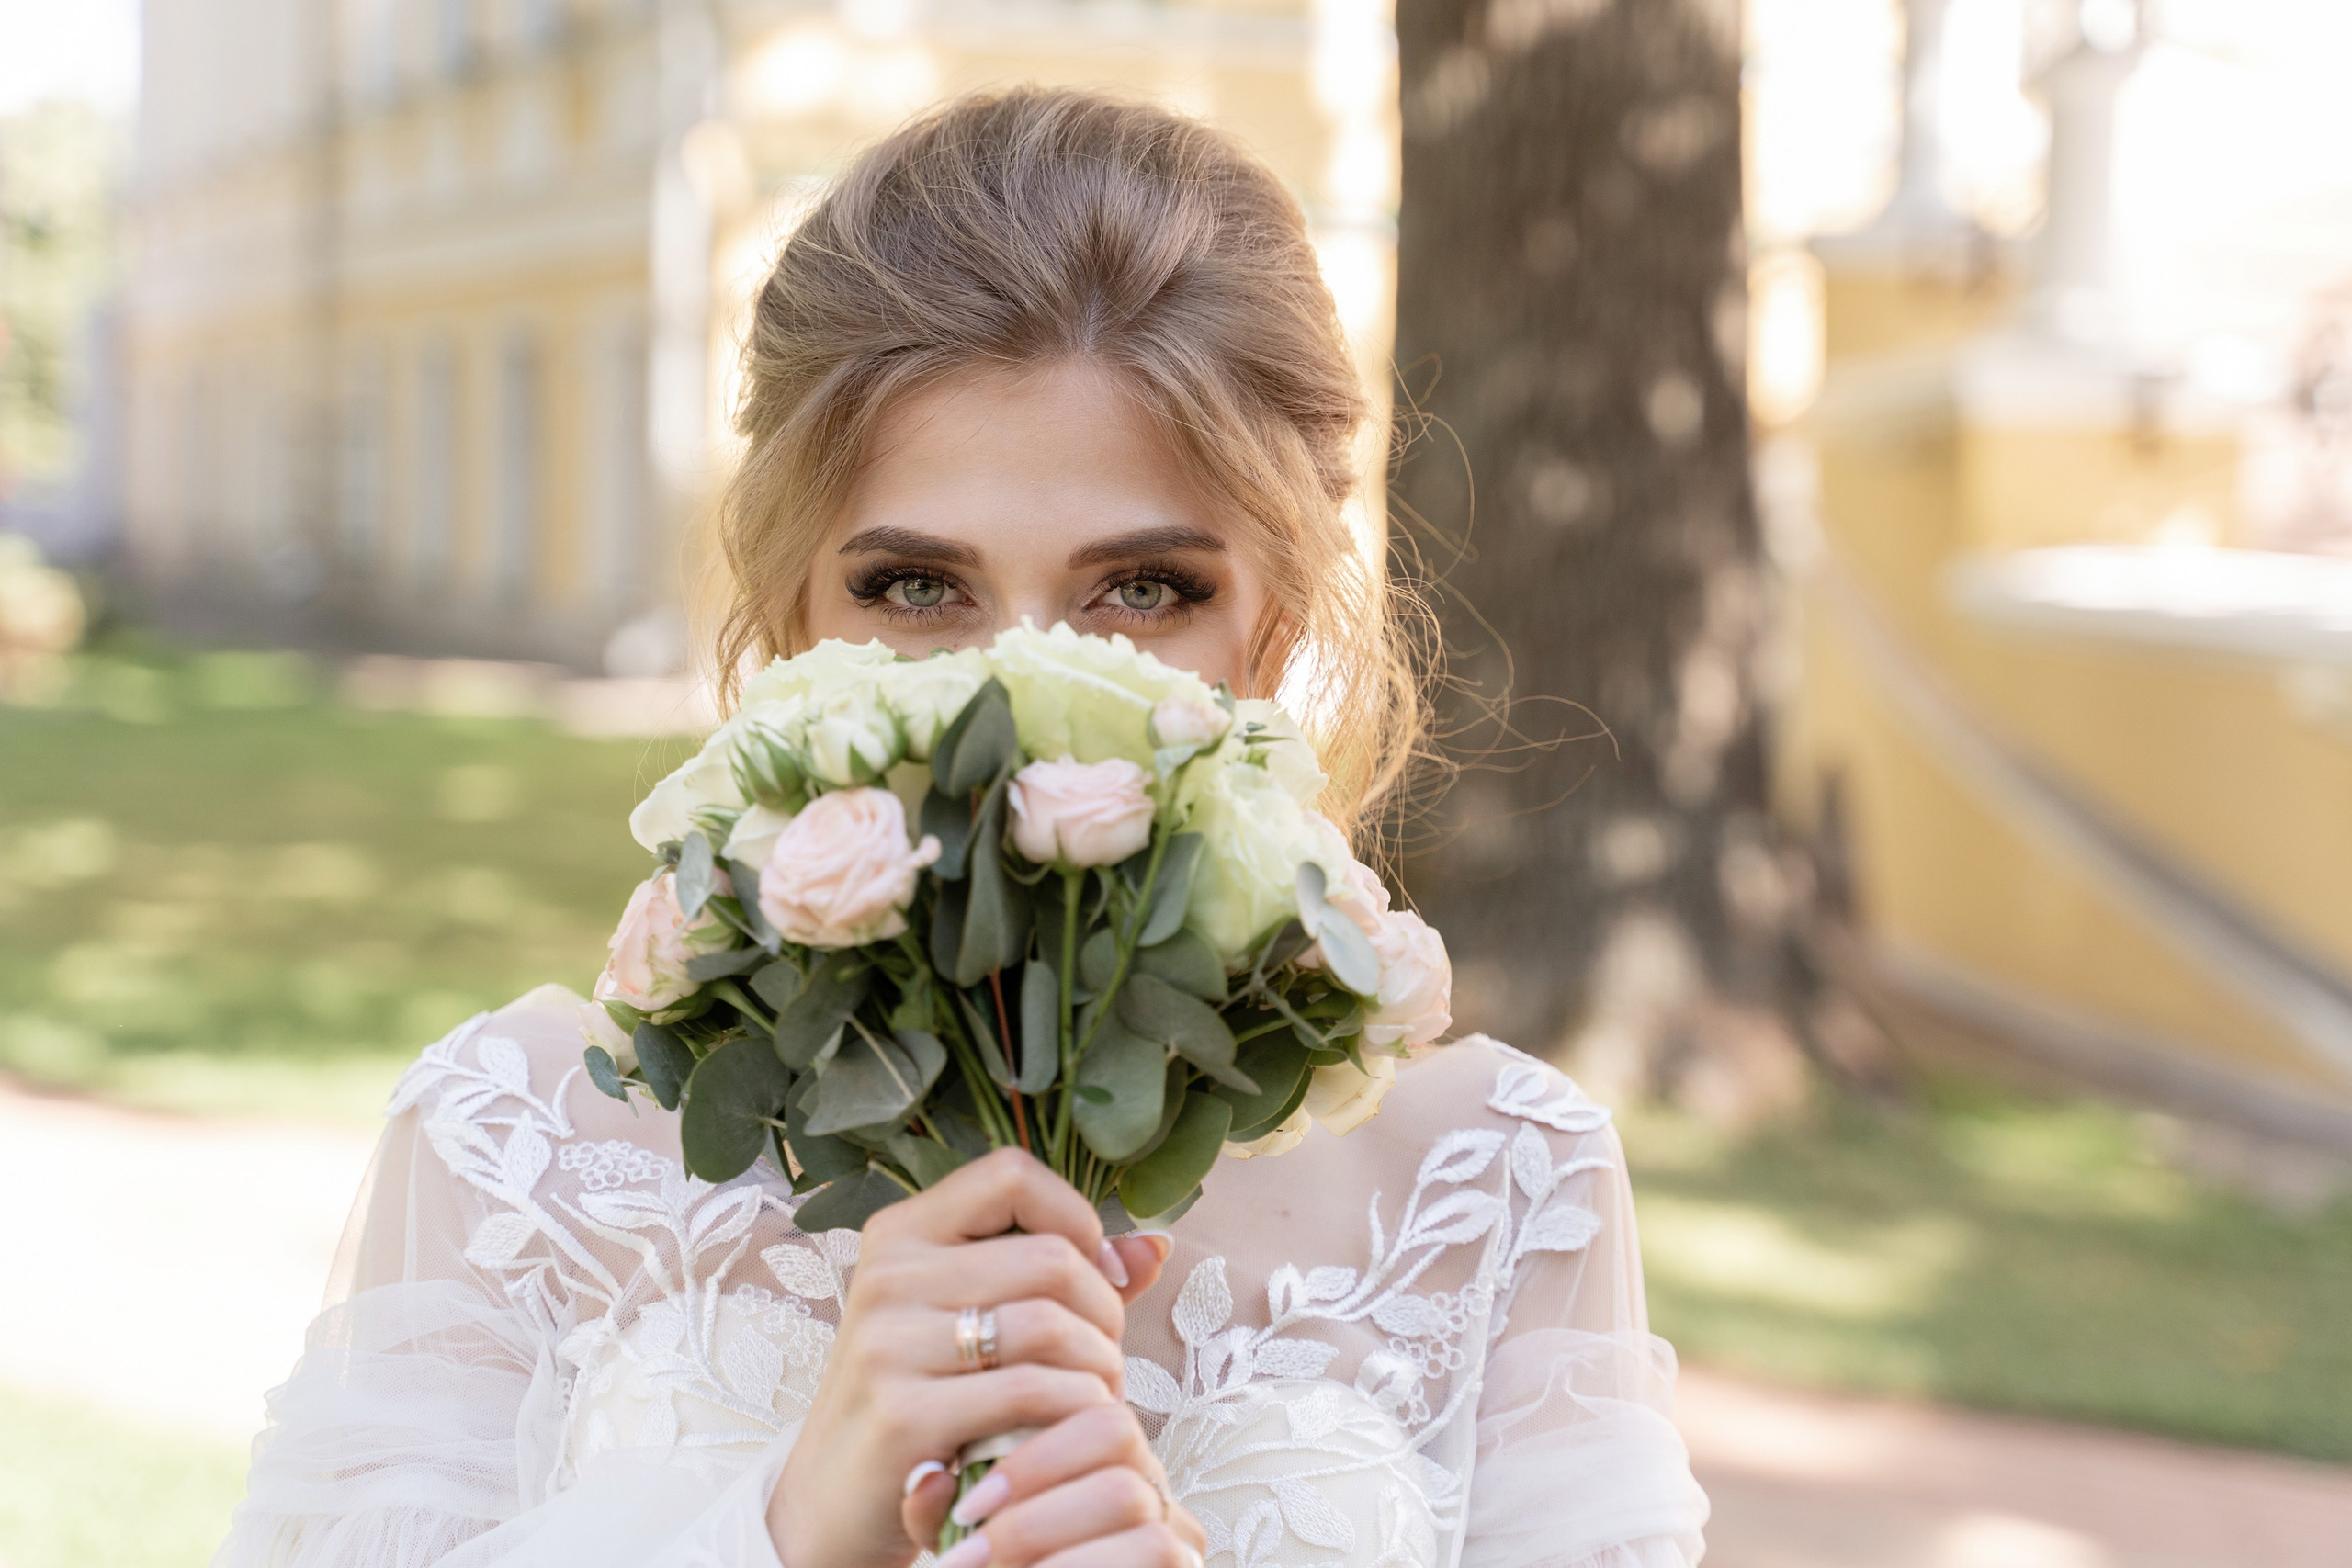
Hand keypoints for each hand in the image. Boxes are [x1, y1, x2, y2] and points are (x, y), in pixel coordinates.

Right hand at [767, 1149, 1172, 1567]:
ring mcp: (888, 1343)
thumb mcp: (971, 1322)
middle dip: (1104, 1311)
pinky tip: (1071, 1430)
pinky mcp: (902, 1414)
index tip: (1098, 1273)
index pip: (1011, 1175)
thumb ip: (1061, 1280)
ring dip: (1097, 1367)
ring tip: (1096, 1395)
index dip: (1076, 1216)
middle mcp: (887, 1275)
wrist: (835, 1500)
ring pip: (1048, 1324)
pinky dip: (1072, 1411)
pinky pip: (1030, 1393)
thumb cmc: (921, 1398)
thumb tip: (1154, 1247)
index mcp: (901, 1234)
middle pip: (1049, 1257)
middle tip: (1106, 1358)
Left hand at [918, 1403, 1206, 1567]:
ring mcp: (1179, 1534)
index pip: (1089, 1406)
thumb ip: (941, 1514)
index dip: (1028, 1450)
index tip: (968, 1506)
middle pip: (1114, 1430)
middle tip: (969, 1552)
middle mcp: (1153, 1488)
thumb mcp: (967, 1548)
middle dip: (1032, 1488)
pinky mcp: (1185, 1566)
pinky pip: (1150, 1548)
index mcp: (1102, 1464)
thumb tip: (925, 1480)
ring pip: (1125, 1493)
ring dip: (1042, 1530)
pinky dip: (1074, 1563)